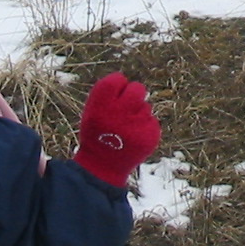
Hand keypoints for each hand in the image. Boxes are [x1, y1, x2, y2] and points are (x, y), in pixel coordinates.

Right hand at [74, 73, 160, 187]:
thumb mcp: (93, 112)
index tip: (116, 94)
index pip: (117, 79)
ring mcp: (137, 124)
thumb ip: (109, 95)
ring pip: (145, 107)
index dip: (118, 85)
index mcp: (101, 105)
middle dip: (134, 94)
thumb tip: (126, 80)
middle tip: (128, 105)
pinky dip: (144, 128)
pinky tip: (133, 139)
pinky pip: (151, 121)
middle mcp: (120, 112)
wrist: (103, 166)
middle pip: (137, 88)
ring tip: (125, 131)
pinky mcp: (150, 135)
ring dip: (138, 114)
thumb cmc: (97, 135)